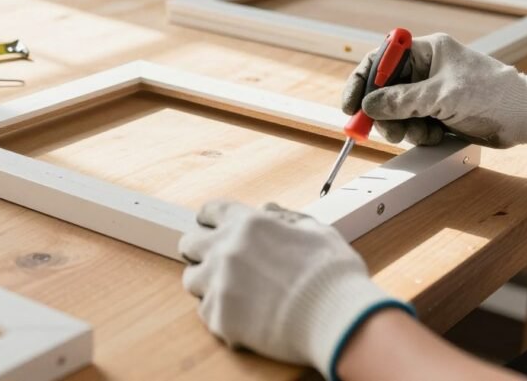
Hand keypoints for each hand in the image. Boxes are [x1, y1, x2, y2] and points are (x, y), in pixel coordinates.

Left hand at [179, 200, 411, 376]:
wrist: (337, 319)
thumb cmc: (333, 273)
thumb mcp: (315, 230)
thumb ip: (285, 218)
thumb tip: (267, 209)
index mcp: (248, 224)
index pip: (210, 211)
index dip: (210, 219)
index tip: (211, 227)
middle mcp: (226, 249)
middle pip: (189, 243)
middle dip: (200, 251)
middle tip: (218, 262)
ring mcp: (219, 284)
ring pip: (191, 279)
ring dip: (207, 283)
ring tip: (231, 292)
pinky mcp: (219, 317)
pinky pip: (205, 312)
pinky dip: (221, 313)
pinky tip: (243, 317)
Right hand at [342, 33, 526, 148]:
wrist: (525, 116)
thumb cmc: (491, 94)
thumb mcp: (440, 96)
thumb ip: (401, 100)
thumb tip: (369, 105)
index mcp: (426, 51)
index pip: (380, 59)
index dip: (362, 81)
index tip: (351, 104)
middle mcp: (425, 69)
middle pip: (384, 90)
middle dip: (385, 112)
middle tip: (387, 130)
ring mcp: (430, 92)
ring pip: (396, 112)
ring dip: (404, 127)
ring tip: (423, 132)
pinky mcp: (437, 112)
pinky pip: (412, 124)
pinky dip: (420, 133)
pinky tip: (437, 134)